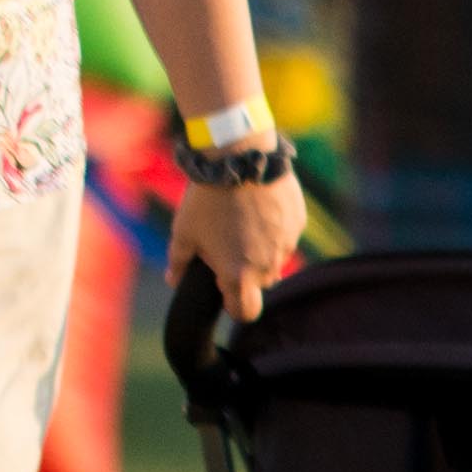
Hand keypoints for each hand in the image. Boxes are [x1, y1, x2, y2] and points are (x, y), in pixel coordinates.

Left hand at [176, 158, 302, 320]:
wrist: (238, 158)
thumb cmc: (207, 199)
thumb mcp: (183, 231)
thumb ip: (178, 262)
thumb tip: (173, 280)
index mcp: (238, 276)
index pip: (245, 312)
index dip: (233, 305)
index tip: (223, 289)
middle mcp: (267, 266)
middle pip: (260, 283)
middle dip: (246, 271)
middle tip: (228, 244)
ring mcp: (287, 244)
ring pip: (275, 258)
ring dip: (262, 249)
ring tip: (242, 221)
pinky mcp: (298, 223)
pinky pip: (286, 235)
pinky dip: (274, 228)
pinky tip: (258, 206)